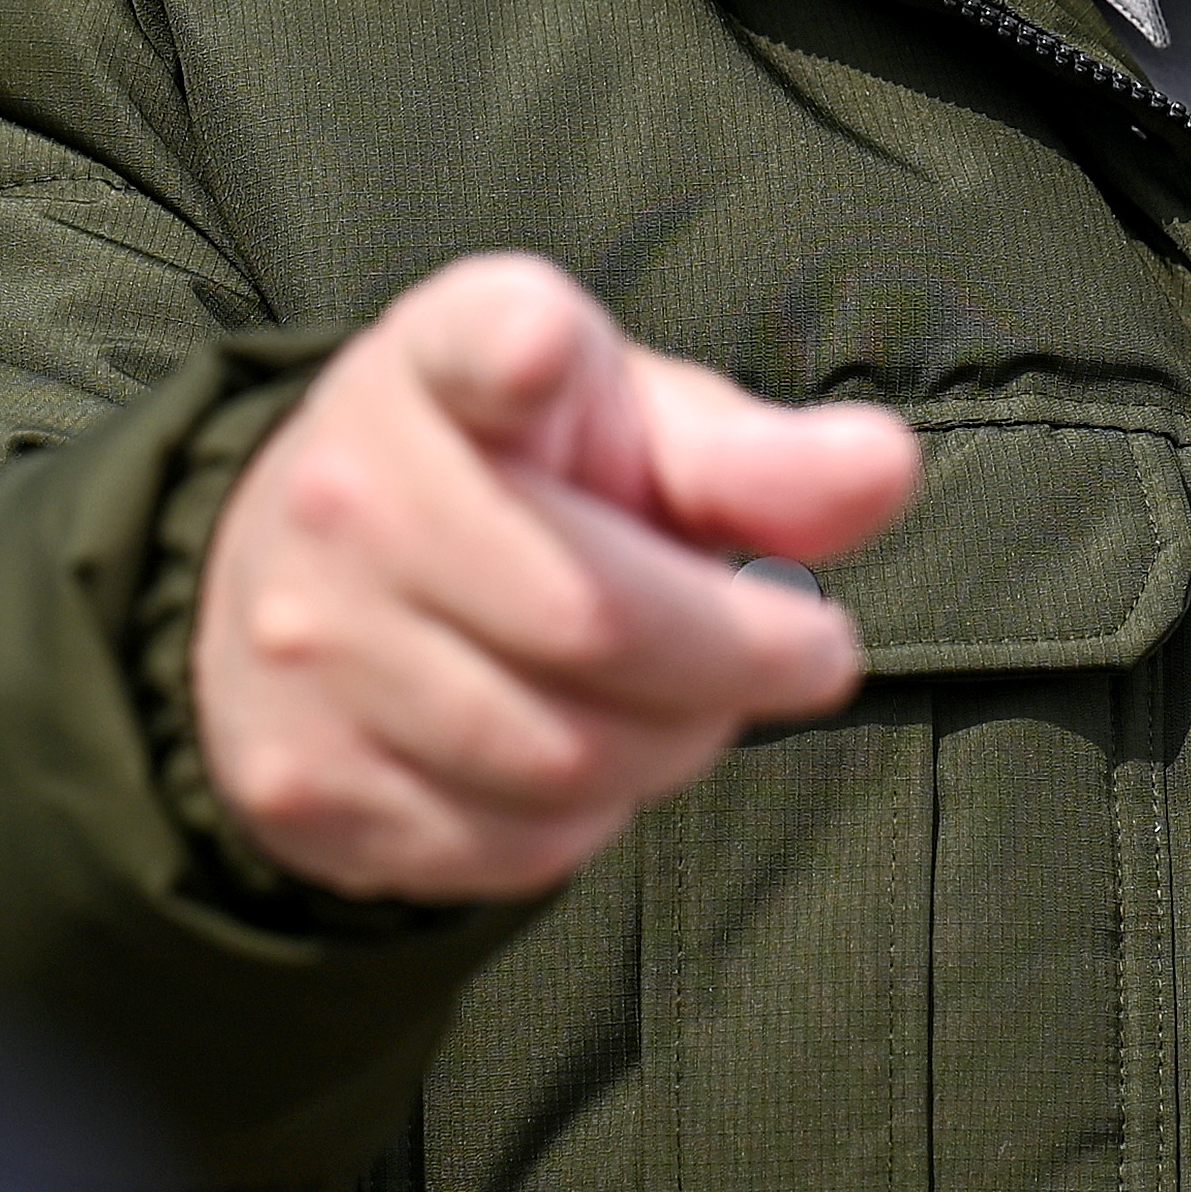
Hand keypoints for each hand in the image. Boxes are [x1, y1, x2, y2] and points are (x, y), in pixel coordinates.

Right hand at [190, 253, 921, 904]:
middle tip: (805, 649)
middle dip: (740, 658)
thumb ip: (756, 458)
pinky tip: (588, 751)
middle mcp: (345, 494)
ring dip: (673, 747)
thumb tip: (888, 468)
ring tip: (687, 699)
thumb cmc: (523, 482)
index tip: (546, 348)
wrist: (309, 585)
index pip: (466, 345)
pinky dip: (590, 819)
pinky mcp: (302, 782)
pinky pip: (511, 846)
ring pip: (563, 757)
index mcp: (439, 365)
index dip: (515, 351)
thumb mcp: (632, 430)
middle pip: (593, 617)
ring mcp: (305, 647)